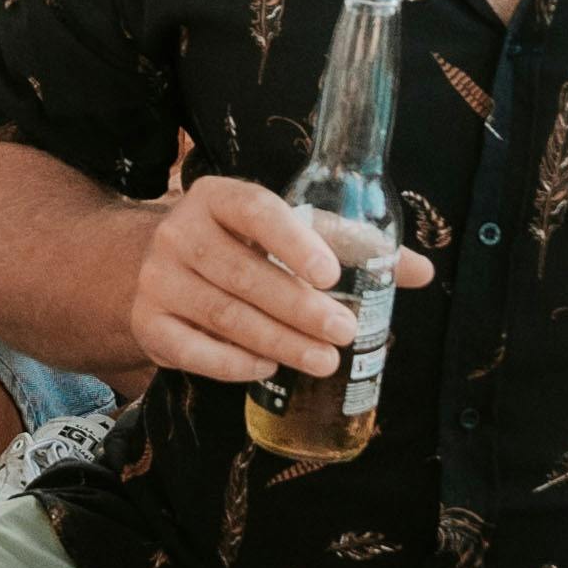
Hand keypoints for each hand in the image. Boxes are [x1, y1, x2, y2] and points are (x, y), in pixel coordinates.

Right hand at [120, 174, 423, 388]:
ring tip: (324, 360)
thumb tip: (420, 271)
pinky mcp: (147, 324)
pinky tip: (269, 369)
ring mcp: (157, 280)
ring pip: (223, 315)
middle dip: (299, 308)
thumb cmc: (240, 248)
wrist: (153, 268)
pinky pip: (192, 350)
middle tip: (344, 332)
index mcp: (216, 198)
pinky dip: (233, 364)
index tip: (331, 273)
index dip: (292, 241)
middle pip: (242, 273)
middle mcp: (178, 232)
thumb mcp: (286, 233)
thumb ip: (349, 246)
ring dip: (278, 342)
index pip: (254, 209)